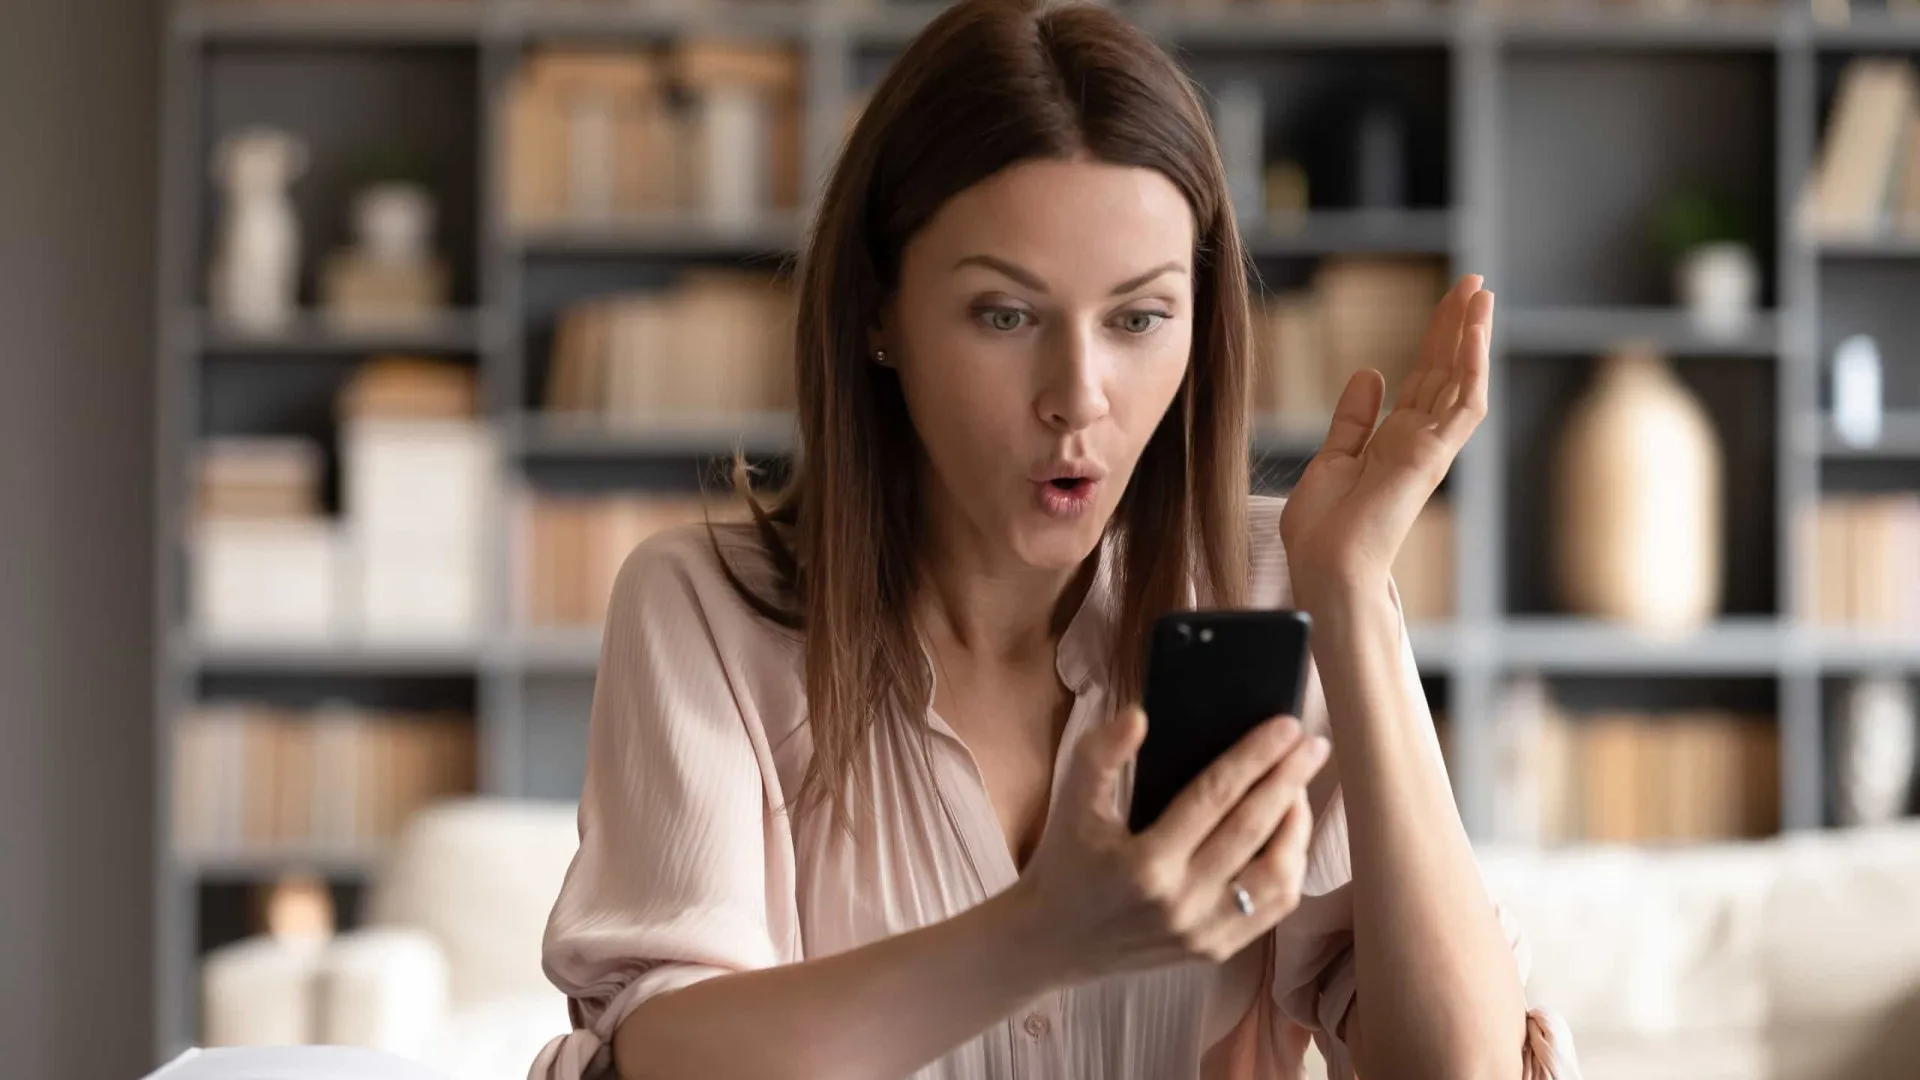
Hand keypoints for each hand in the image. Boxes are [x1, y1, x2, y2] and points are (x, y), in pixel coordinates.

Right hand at [1006, 707, 1329, 982]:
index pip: (1215, 797)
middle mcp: (1180, 903)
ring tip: (1298, 790)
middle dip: (1290, 780)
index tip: (1286, 725)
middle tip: (1313, 745)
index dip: (1255, 757)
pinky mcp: (1214, 950)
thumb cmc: (1065, 863)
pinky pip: (1272, 909)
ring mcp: (1202, 933)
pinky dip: (1289, 868)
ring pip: (1276, 876)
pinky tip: (1287, 836)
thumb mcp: (1071, 803)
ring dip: (1296, 828)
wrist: (1053, 942)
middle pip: (1253, 830)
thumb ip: (1100, 755)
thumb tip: (1139, 715)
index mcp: (1145, 863)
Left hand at [1279, 274, 1493, 591]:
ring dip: (1472, 335)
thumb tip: (1369, 372)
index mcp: (1395, 441)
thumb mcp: (1331, 459)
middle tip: (1472, 282)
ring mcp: (1431, 448)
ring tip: (1480, 292)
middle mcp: (1419, 441)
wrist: (1327, 567)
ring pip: (1461, 380)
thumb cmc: (1324, 530)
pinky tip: (1473, 329)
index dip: (1435, 340)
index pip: (1424, 380)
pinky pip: (1464, 403)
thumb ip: (1353, 418)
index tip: (1446, 303)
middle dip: (1458, 326)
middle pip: (1445, 371)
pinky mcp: (1435, 456)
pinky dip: (1472, 365)